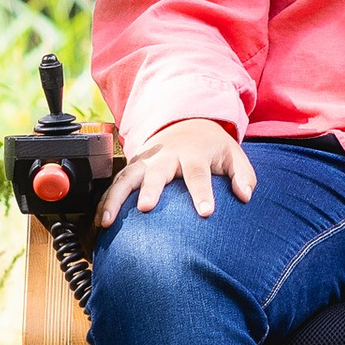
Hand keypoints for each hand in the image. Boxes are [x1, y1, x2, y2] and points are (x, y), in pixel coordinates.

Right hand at [97, 117, 255, 224]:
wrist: (188, 122)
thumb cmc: (212, 147)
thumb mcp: (233, 154)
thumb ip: (243, 175)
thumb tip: (245, 196)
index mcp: (194, 153)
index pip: (199, 173)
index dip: (202, 192)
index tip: (206, 212)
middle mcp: (167, 155)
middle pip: (157, 171)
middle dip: (151, 188)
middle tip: (146, 208)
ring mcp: (146, 160)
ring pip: (127, 177)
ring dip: (115, 198)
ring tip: (106, 222)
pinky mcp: (132, 167)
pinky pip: (115, 184)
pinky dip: (104, 201)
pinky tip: (98, 222)